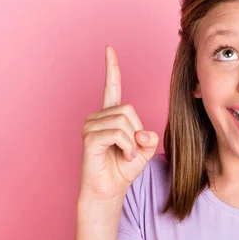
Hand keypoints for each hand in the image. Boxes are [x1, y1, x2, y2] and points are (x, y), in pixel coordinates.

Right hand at [78, 45, 159, 201]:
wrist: (108, 191)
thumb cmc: (123, 169)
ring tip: (125, 154)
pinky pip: (118, 133)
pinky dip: (127, 146)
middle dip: (137, 130)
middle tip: (131, 149)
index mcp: (110, 115)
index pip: (111, 86)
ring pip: (124, 121)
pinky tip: (122, 156)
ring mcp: (91, 126)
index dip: (112, 68)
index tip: (109, 48)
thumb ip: (149, 137)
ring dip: (132, 141)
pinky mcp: (90, 138)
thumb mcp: (144, 150)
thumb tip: (143, 132)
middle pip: (128, 109)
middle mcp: (98, 116)